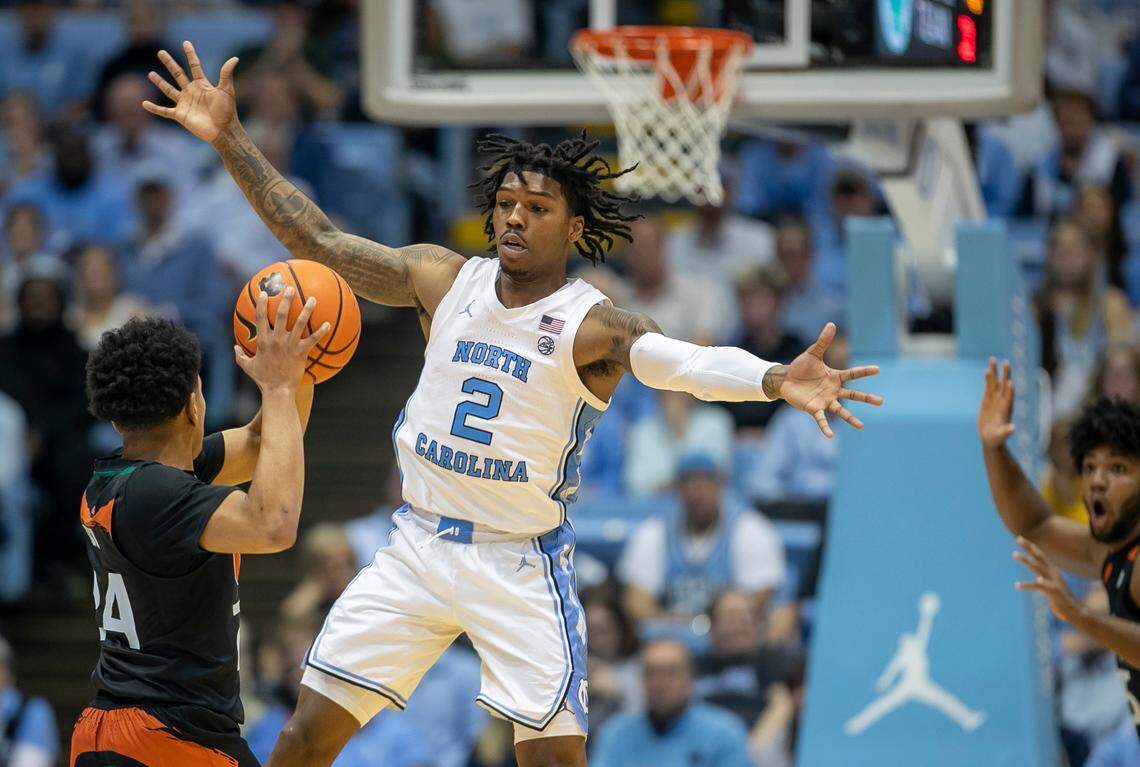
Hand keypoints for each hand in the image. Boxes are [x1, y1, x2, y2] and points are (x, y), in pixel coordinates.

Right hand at [143, 41, 238, 144]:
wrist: (223, 131)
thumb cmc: (227, 112)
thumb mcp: (226, 90)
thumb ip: (226, 74)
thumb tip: (235, 58)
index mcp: (202, 85)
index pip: (194, 66)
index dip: (190, 54)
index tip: (186, 42)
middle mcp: (192, 92)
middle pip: (178, 74)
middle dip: (169, 63)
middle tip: (161, 52)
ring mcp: (185, 103)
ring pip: (169, 90)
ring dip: (160, 82)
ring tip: (150, 73)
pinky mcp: (180, 115)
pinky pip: (164, 111)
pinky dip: (154, 108)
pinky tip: (144, 103)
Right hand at [234, 288, 329, 390]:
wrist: (277, 390)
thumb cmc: (263, 380)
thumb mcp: (247, 367)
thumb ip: (240, 356)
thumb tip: (234, 347)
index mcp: (263, 340)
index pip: (260, 317)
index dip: (261, 304)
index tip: (264, 292)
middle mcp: (276, 339)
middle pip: (281, 314)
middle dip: (286, 299)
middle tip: (290, 288)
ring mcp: (289, 345)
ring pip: (299, 323)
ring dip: (307, 310)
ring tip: (313, 299)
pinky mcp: (301, 352)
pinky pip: (313, 339)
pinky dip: (321, 331)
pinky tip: (328, 324)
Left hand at [773, 323, 882, 437]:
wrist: (786, 380)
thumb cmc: (801, 367)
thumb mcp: (812, 353)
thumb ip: (823, 341)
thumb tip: (831, 324)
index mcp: (835, 377)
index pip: (852, 374)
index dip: (864, 371)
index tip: (877, 369)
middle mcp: (833, 390)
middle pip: (853, 395)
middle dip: (866, 398)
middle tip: (881, 401)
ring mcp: (824, 401)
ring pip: (841, 410)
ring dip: (850, 418)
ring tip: (861, 426)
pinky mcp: (813, 409)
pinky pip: (821, 419)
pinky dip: (825, 427)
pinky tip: (830, 435)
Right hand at [978, 357, 1015, 448]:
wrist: (991, 438)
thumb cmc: (997, 439)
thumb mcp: (1001, 436)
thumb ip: (1007, 432)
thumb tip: (1013, 429)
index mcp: (1006, 410)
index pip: (1009, 398)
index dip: (1010, 391)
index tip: (1010, 383)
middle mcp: (1002, 402)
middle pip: (1004, 386)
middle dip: (1005, 375)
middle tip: (1006, 362)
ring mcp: (995, 400)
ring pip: (995, 383)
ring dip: (995, 372)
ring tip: (992, 359)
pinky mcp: (988, 400)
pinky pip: (988, 387)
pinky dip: (988, 379)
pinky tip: (987, 370)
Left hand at [1013, 536, 1083, 624]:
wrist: (1075, 612)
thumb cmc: (1061, 599)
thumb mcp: (1051, 586)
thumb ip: (1045, 579)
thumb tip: (1038, 575)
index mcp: (1052, 571)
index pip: (1040, 555)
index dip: (1031, 546)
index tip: (1020, 537)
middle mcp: (1053, 573)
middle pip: (1039, 557)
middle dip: (1029, 547)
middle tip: (1018, 538)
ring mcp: (1054, 581)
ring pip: (1037, 567)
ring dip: (1026, 559)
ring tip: (1014, 553)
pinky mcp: (1054, 590)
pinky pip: (1039, 586)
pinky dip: (1029, 584)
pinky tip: (1018, 585)